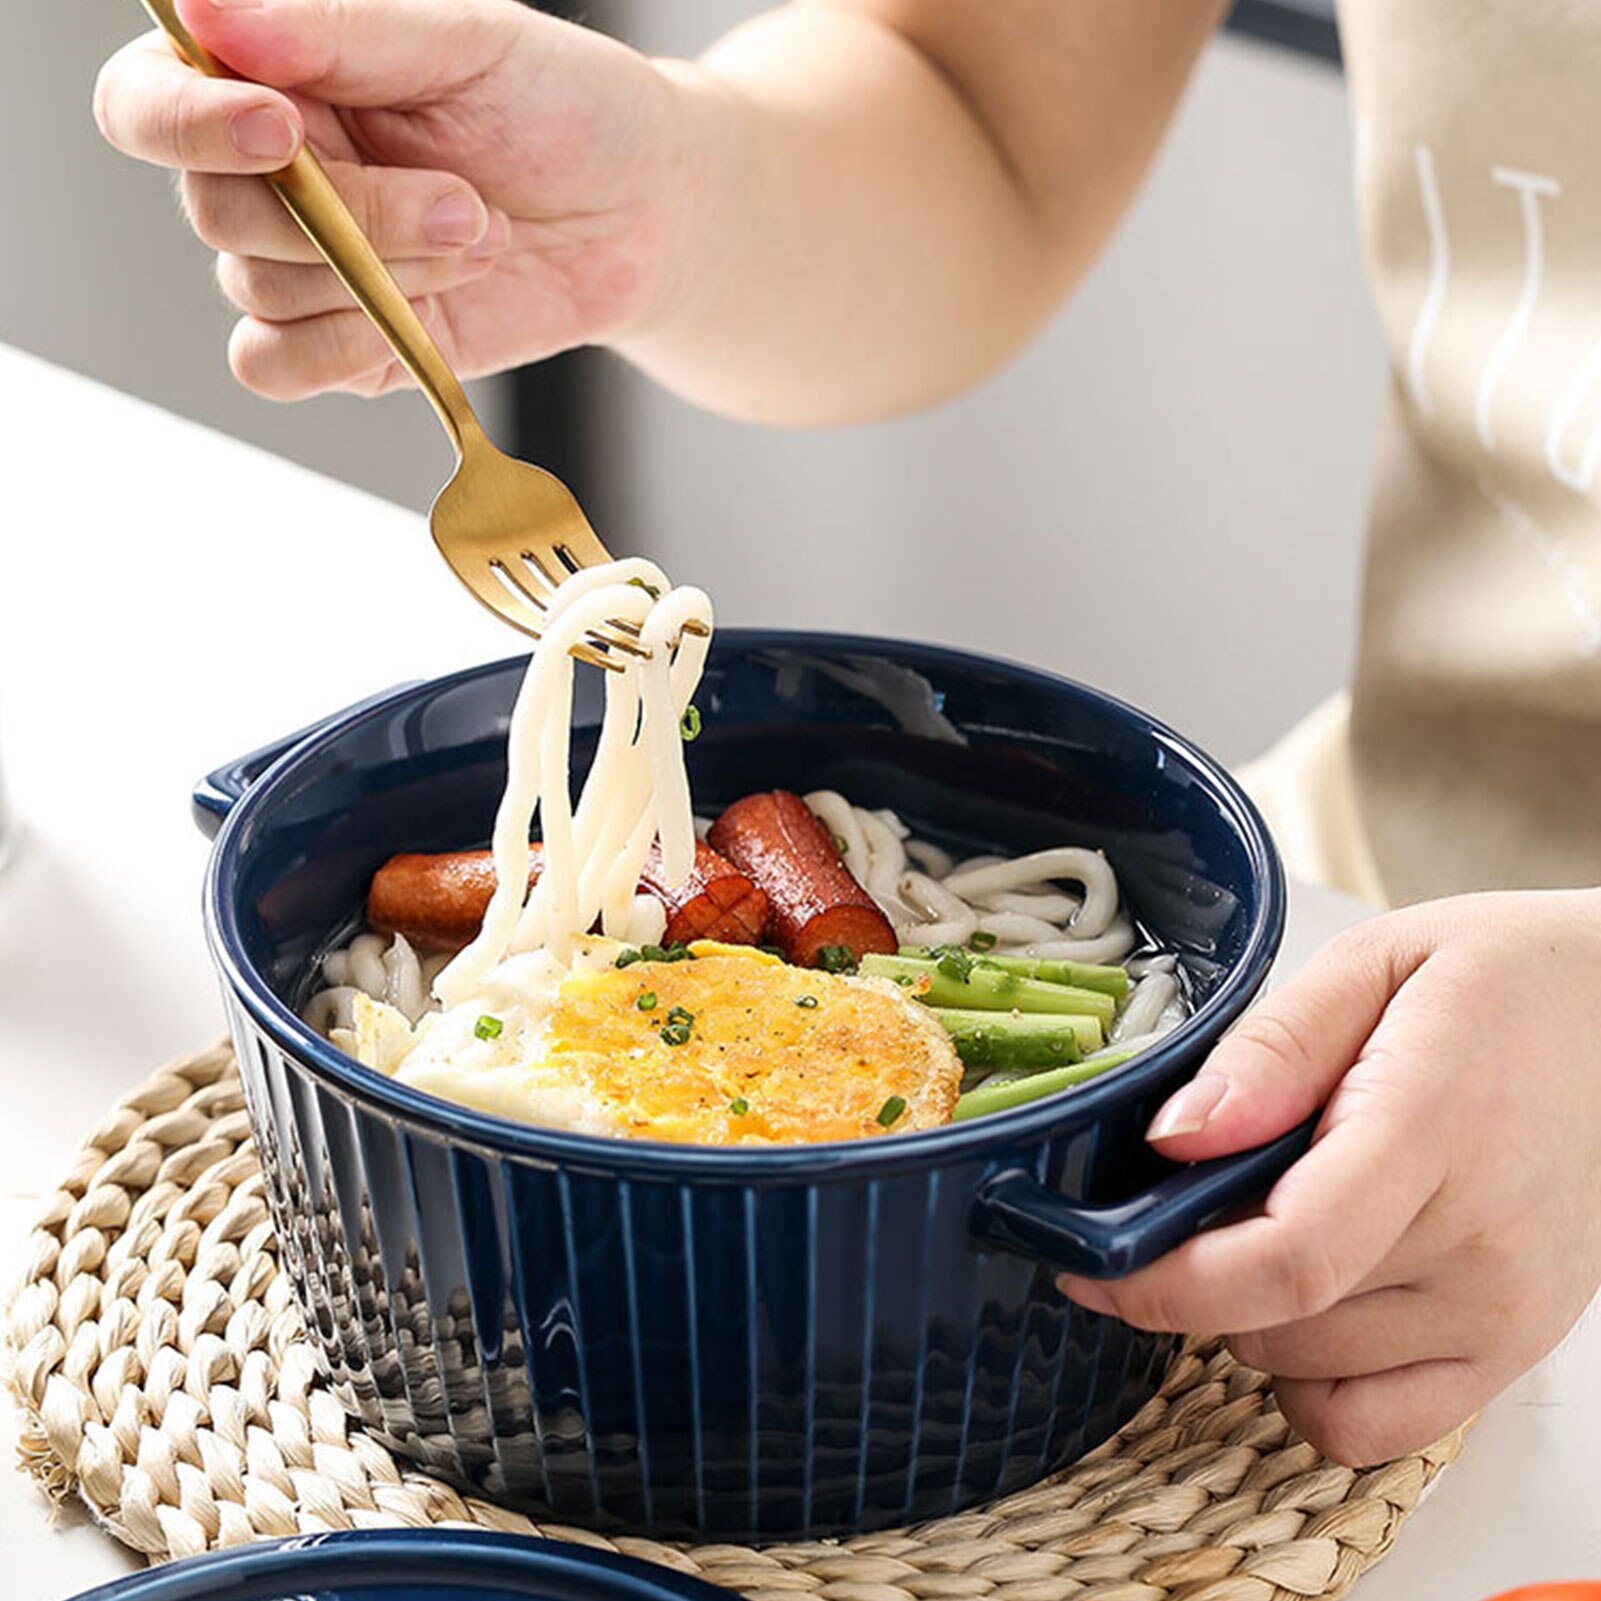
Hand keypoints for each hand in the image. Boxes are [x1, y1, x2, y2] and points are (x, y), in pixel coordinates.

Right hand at [93, 0, 694, 398]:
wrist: (643, 213)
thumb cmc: (561, 108)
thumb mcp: (465, 41)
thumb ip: (339, 30)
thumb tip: (204, 10)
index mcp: (273, 76)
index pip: (149, 101)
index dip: (190, 123)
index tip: (282, 127)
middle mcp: (270, 172)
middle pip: (215, 210)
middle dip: (351, 217)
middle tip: (467, 204)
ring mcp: (304, 265)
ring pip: (258, 289)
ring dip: (383, 274)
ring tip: (480, 238)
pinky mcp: (347, 342)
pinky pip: (275, 365)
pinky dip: (339, 346)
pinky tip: (425, 317)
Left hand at [1058, 889, 1600, 1465]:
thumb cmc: (1498, 982)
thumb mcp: (1371, 964)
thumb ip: (1269, 1052)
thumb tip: (1174, 1139)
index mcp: (1431, 1132)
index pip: (1286, 1258)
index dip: (1165, 1281)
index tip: (1086, 1262)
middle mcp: (1481, 1246)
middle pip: (1280, 1321)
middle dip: (1189, 1275)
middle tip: (1184, 1199)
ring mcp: (1504, 1313)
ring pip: (1310, 1375)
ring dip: (1245, 1320)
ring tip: (1264, 1222)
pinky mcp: (1511, 1350)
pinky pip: (1378, 1428)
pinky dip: (1311, 1383)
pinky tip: (1305, 1303)